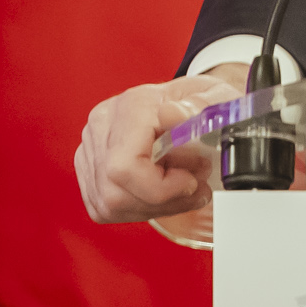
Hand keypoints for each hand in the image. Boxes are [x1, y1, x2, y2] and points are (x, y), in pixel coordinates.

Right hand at [74, 63, 246, 223]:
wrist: (186, 101)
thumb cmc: (199, 102)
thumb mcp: (216, 97)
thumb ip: (200, 106)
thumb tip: (174, 115)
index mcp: (132, 105)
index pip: (125, 166)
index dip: (160, 187)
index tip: (191, 181)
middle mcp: (103, 126)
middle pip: (116, 191)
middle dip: (162, 200)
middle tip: (195, 186)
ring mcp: (91, 149)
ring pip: (110, 204)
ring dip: (155, 207)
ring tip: (185, 191)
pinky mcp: (89, 170)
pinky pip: (106, 208)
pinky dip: (140, 209)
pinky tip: (163, 195)